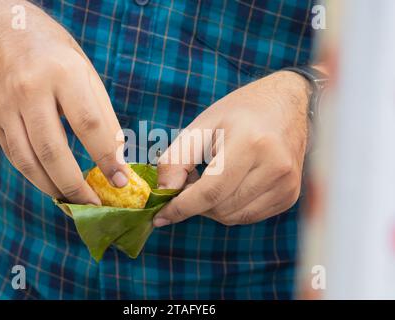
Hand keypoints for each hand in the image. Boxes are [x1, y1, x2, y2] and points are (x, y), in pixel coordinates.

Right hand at [0, 1, 127, 203]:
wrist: (8, 38)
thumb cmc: (60, 61)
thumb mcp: (89, 78)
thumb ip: (104, 119)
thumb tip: (117, 162)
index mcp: (63, 74)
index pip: (87, 123)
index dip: (106, 157)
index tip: (121, 181)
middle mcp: (29, 90)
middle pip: (52, 149)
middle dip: (75, 184)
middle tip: (95, 205)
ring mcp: (6, 106)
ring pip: (28, 160)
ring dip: (53, 188)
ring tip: (75, 202)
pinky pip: (15, 157)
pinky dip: (36, 177)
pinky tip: (54, 185)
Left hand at [154, 71, 311, 226]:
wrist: (287, 105)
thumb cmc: (240, 112)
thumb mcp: (202, 125)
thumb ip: (177, 159)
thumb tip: (162, 192)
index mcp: (251, 143)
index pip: (211, 192)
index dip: (181, 207)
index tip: (160, 216)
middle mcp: (275, 167)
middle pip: (220, 208)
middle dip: (196, 202)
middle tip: (190, 180)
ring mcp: (287, 184)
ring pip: (233, 217)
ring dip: (212, 206)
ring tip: (211, 178)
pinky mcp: (291, 196)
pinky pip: (248, 216)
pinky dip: (231, 207)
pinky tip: (230, 184)